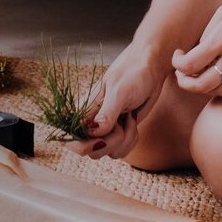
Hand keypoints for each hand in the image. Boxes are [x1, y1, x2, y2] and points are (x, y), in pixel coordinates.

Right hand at [68, 40, 165, 160]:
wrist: (151, 69)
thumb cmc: (133, 73)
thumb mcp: (120, 91)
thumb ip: (106, 113)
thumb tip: (92, 133)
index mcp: (84, 109)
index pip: (70, 137)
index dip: (81, 145)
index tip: (100, 138)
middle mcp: (92, 122)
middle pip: (91, 151)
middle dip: (110, 142)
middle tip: (121, 123)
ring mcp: (106, 129)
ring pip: (107, 153)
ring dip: (124, 141)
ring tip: (130, 118)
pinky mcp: (119, 133)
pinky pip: (121, 151)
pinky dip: (131, 141)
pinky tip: (133, 122)